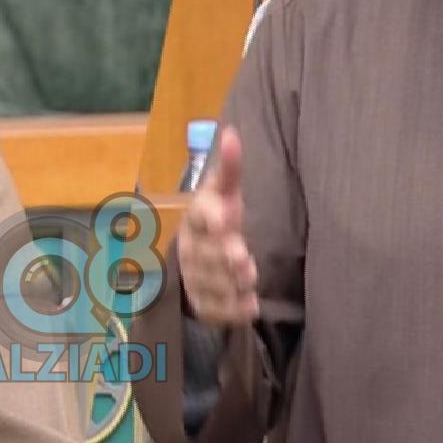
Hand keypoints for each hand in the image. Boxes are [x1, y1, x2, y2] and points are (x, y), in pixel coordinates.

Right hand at [176, 126, 258, 326]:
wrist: (197, 257)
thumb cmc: (218, 217)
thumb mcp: (224, 192)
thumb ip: (230, 167)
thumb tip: (232, 132)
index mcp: (196, 217)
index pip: (200, 215)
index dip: (213, 218)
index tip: (227, 221)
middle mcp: (191, 248)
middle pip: (207, 254)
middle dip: (225, 257)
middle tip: (243, 260)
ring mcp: (195, 278)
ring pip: (212, 283)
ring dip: (232, 283)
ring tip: (249, 278)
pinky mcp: (202, 304)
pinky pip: (217, 310)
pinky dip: (234, 310)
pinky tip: (251, 306)